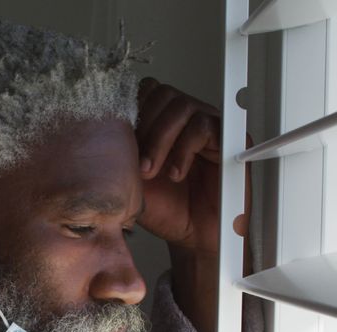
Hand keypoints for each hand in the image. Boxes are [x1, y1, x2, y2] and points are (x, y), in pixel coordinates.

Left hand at [134, 78, 249, 253]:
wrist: (191, 236)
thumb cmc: (166, 208)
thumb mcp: (132, 177)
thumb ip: (124, 148)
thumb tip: (106, 124)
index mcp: (163, 122)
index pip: (147, 91)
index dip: (133, 111)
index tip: (123, 143)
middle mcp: (186, 119)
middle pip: (163, 93)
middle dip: (145, 126)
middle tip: (140, 164)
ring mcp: (209, 126)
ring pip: (182, 106)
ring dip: (161, 139)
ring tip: (154, 171)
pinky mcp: (229, 140)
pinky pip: (203, 126)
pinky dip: (183, 149)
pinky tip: (176, 173)